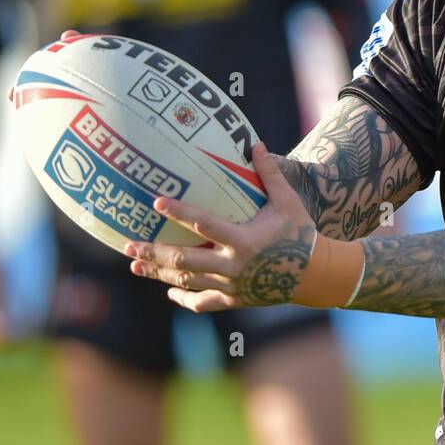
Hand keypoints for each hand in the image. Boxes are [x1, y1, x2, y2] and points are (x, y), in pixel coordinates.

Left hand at [126, 141, 322, 311]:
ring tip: (135, 264)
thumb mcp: (287, 202)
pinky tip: (169, 290)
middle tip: (129, 244)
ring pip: (187, 281)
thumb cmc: (300, 233)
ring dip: (159, 273)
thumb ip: (270, 174)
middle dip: (154, 253)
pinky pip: (203, 301)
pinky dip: (184, 297)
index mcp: (244, 240)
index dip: (180, 213)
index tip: (156, 202)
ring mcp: (232, 286)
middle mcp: (233, 265)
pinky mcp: (235, 299)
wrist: (315, 275)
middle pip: (184, 261)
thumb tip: (256, 143)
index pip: (204, 225)